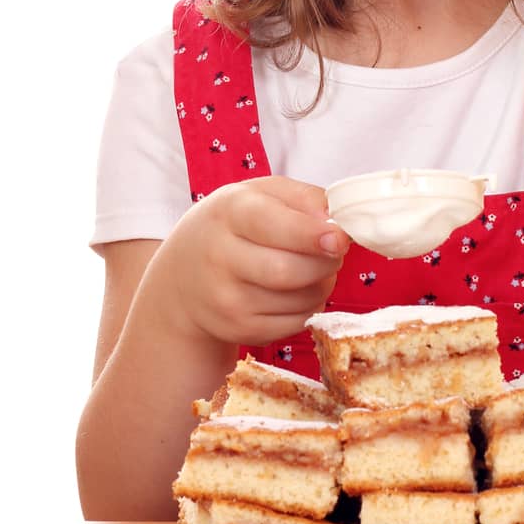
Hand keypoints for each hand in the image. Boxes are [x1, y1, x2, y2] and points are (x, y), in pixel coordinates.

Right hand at [137, 177, 350, 346]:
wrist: (183, 276)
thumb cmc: (234, 225)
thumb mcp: (259, 194)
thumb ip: (304, 199)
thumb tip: (340, 223)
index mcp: (229, 211)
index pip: (275, 226)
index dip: (312, 235)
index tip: (340, 238)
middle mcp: (220, 257)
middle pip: (291, 270)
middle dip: (326, 261)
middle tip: (334, 249)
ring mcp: (227, 299)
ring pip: (300, 298)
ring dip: (322, 283)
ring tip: (314, 267)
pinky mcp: (239, 329)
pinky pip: (296, 322)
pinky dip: (310, 306)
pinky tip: (299, 290)